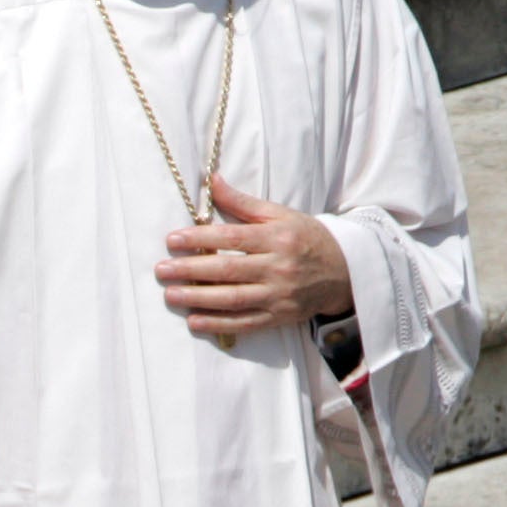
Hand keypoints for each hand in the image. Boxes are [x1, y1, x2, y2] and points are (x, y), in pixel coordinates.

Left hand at [154, 175, 354, 339]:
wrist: (344, 271)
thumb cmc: (305, 239)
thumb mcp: (279, 215)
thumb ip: (242, 202)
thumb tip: (211, 181)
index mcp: (278, 238)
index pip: (232, 237)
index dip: (200, 239)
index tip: (172, 240)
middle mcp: (279, 267)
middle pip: (228, 269)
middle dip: (191, 270)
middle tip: (161, 269)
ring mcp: (279, 295)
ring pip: (233, 298)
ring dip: (198, 298)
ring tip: (170, 294)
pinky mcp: (279, 316)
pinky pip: (245, 322)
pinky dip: (219, 324)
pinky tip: (195, 321)